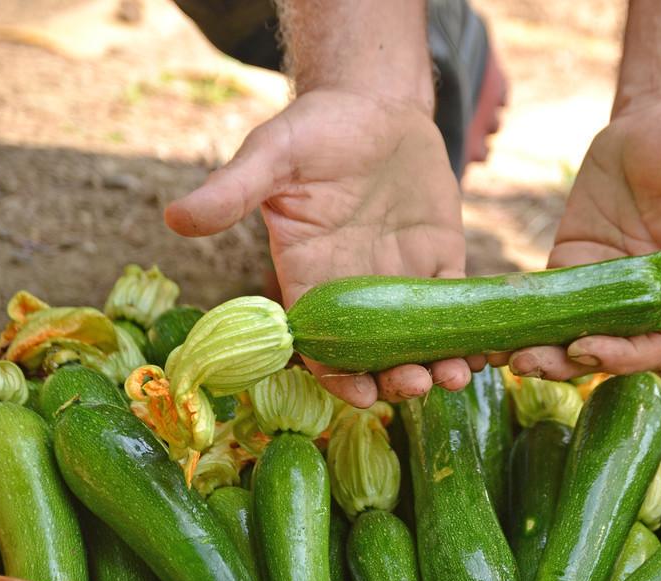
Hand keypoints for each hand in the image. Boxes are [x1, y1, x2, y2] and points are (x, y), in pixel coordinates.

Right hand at [165, 89, 475, 406]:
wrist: (376, 106)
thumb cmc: (316, 129)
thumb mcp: (273, 154)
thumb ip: (232, 191)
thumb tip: (173, 219)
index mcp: (310, 277)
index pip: (319, 344)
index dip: (338, 376)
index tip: (361, 394)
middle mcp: (355, 291)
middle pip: (373, 355)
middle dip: (395, 378)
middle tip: (417, 384)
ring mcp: (399, 281)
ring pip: (417, 342)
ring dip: (437, 366)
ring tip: (458, 375)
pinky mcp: (439, 264)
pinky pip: (455, 310)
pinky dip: (469, 334)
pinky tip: (488, 350)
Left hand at [495, 98, 660, 379]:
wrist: (653, 125)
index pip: (659, 342)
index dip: (626, 354)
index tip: (590, 349)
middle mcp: (643, 300)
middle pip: (608, 349)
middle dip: (570, 362)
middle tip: (530, 365)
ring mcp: (603, 287)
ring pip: (570, 333)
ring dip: (541, 350)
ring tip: (505, 357)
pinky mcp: (571, 267)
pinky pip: (545, 303)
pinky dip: (522, 321)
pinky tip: (491, 331)